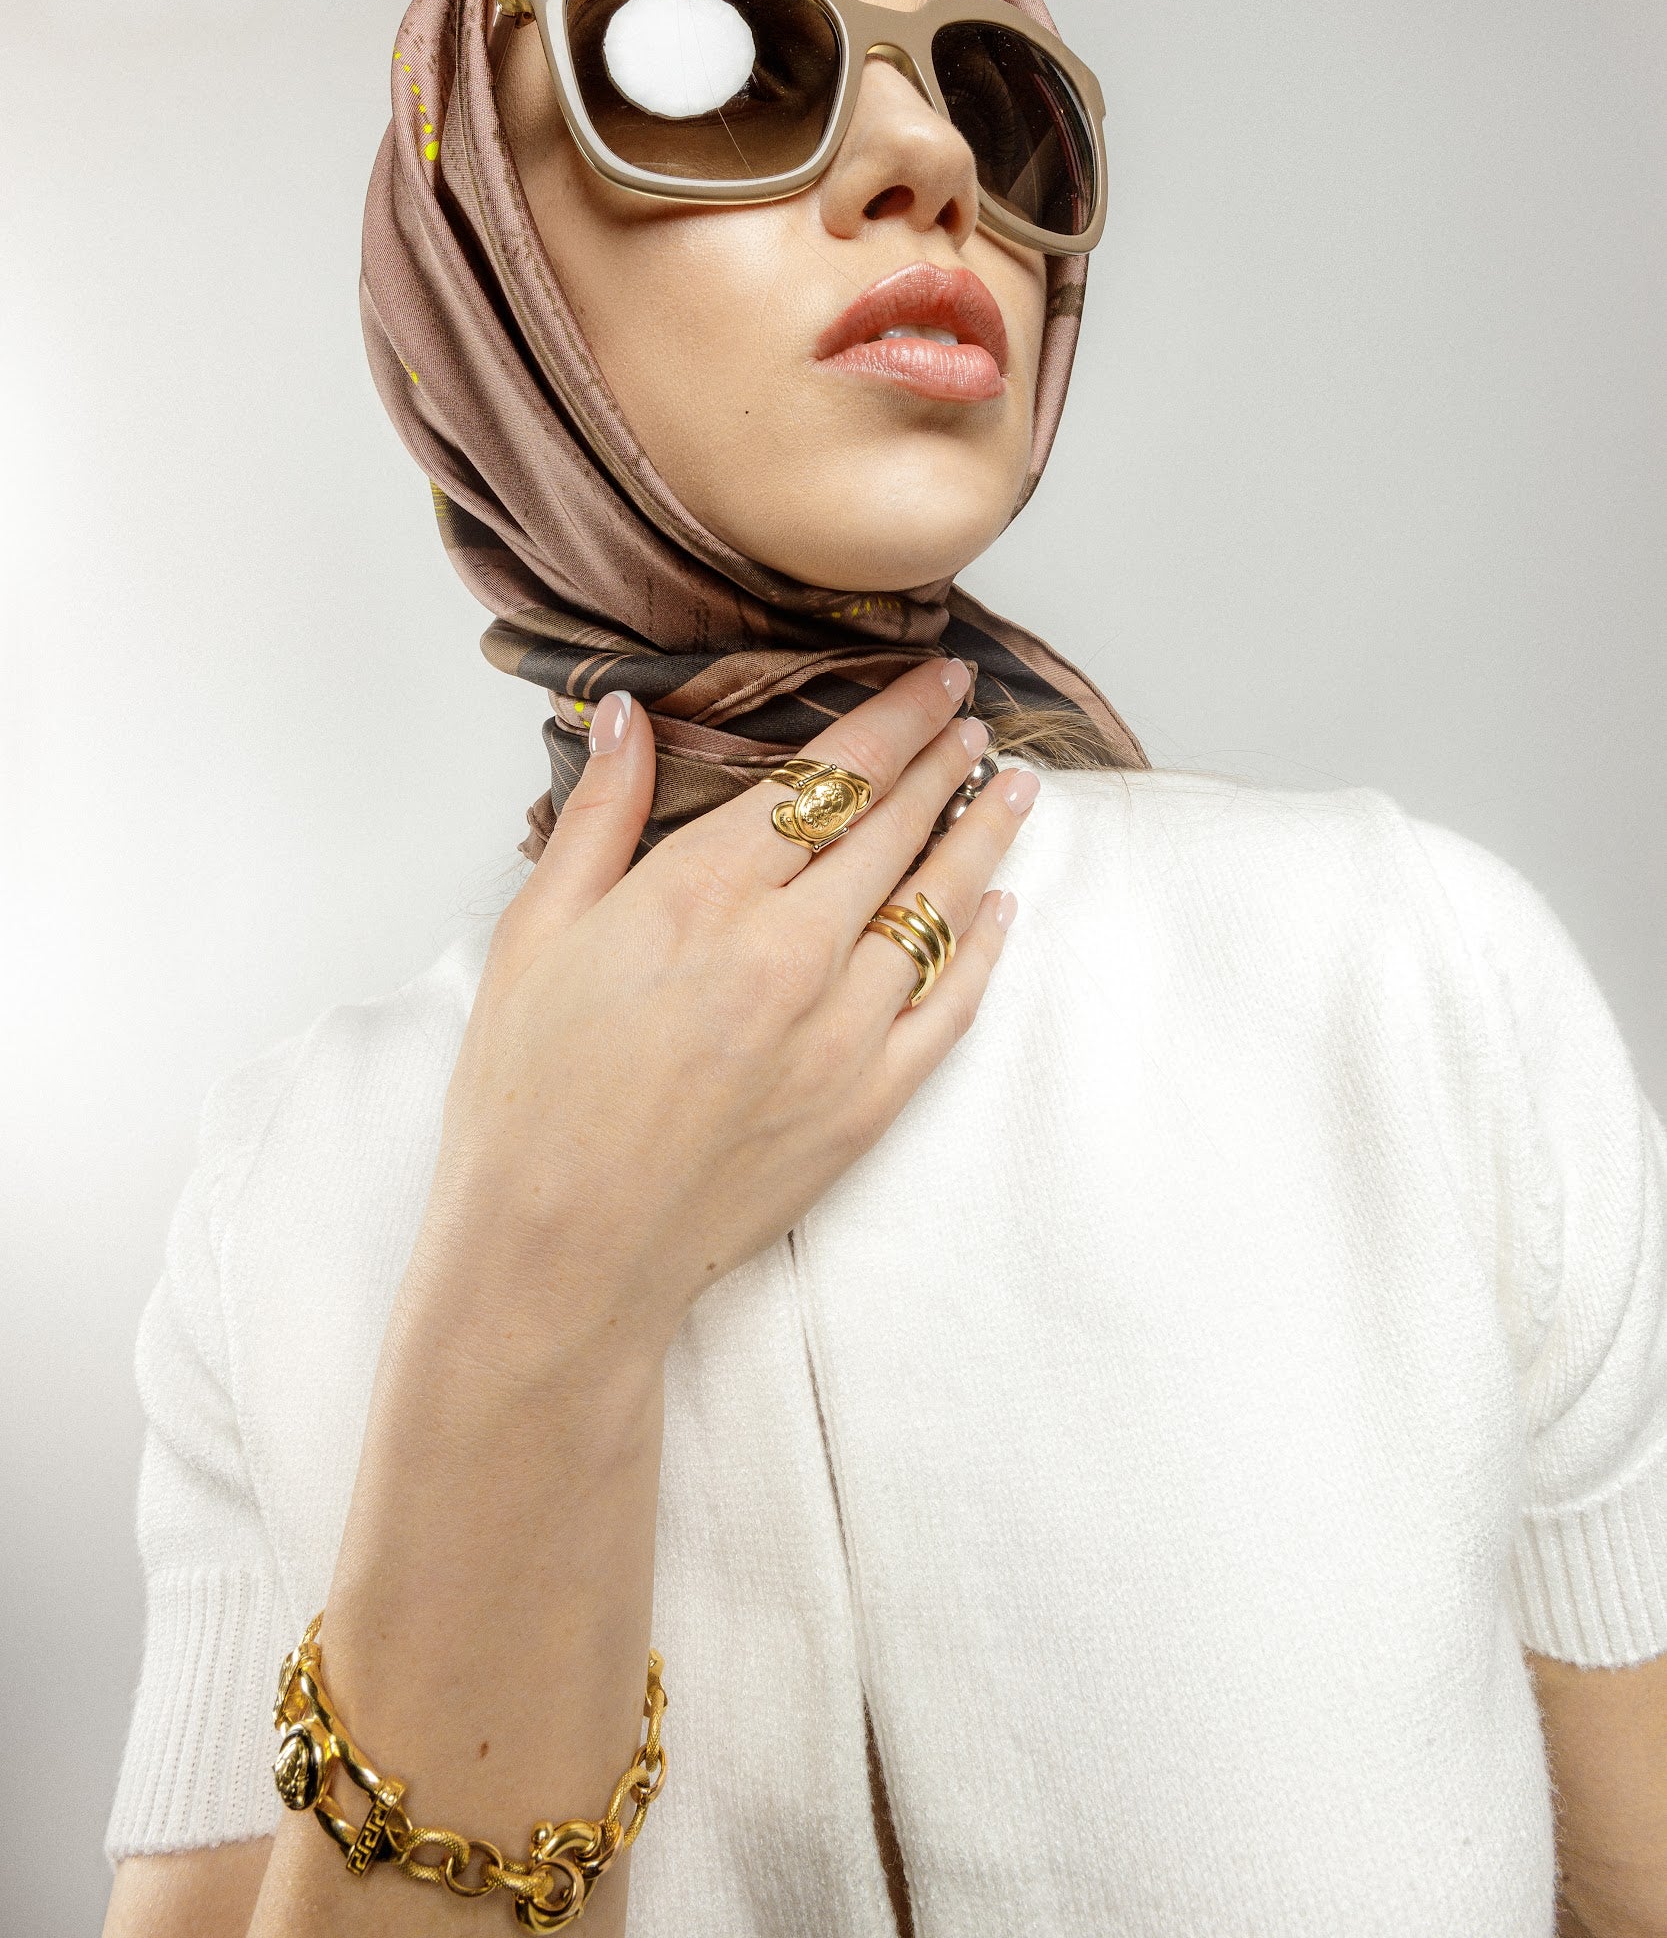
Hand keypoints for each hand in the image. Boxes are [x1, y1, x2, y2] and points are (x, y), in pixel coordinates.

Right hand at [413, 658, 1036, 1376]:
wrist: (560, 1257)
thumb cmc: (527, 1098)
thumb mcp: (535, 935)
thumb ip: (600, 815)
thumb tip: (630, 714)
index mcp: (704, 894)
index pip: (831, 777)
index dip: (894, 719)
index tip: (936, 680)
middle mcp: (789, 950)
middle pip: (896, 827)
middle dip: (944, 761)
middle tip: (975, 718)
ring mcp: (840, 1031)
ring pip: (938, 906)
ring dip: (983, 835)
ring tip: (1013, 786)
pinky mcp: (865, 1105)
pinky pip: (950, 1007)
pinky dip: (985, 949)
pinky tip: (1001, 908)